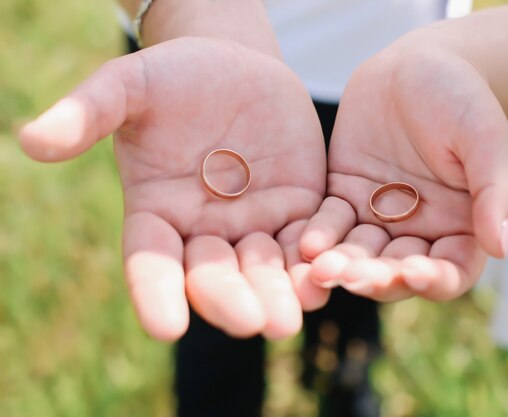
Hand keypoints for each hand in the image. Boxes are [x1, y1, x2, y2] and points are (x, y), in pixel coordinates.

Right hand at [20, 37, 326, 339]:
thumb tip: (31, 140)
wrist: (236, 69)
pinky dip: (313, 262)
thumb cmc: (175, 77)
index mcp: (157, 213)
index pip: (150, 261)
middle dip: (230, 299)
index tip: (164, 326)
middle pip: (213, 275)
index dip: (155, 292)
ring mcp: (252, 225)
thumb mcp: (131, 85)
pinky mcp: (296, 210)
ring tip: (290, 318)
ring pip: (262, 269)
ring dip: (277, 294)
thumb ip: (90, 112)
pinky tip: (326, 277)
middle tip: (250, 323)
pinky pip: (305, 241)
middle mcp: (204, 231)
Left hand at [299, 43, 507, 301]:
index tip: (414, 274)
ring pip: (360, 254)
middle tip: (351, 276)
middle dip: (375, 279)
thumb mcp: (485, 139)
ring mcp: (379, 218)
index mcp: (462, 227)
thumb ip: (494, 191)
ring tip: (321, 268)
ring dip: (342, 264)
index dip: (434, 280)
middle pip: (397, 271)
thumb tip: (501, 247)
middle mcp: (419, 231)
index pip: (450, 271)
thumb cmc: (463, 99)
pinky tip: (307, 243)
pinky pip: (331, 223)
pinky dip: (320, 235)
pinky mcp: (346, 198)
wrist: (417, 65)